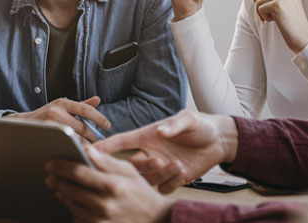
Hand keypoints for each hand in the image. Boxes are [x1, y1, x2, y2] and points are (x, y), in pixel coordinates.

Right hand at [5, 96, 110, 142]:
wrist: (19, 125)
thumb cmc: (45, 116)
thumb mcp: (61, 107)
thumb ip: (80, 105)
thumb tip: (98, 100)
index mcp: (62, 103)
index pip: (86, 109)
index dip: (99, 118)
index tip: (108, 126)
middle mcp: (56, 111)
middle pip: (82, 127)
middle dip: (94, 137)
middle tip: (102, 144)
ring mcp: (49, 124)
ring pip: (74, 138)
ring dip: (86, 145)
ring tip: (94, 150)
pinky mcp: (45, 136)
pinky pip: (64, 144)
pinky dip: (74, 149)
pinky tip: (79, 153)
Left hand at [46, 145, 174, 222]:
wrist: (154, 219)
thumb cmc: (140, 192)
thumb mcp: (128, 171)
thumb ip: (105, 160)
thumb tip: (86, 149)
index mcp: (112, 185)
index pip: (78, 172)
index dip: (61, 166)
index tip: (51, 162)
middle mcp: (104, 205)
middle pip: (69, 190)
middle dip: (56, 180)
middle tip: (50, 174)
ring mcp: (100, 221)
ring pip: (70, 205)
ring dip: (62, 194)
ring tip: (59, 186)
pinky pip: (77, 219)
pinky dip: (73, 209)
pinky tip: (73, 201)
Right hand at [94, 110, 237, 193]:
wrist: (219, 141)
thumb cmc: (200, 125)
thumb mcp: (188, 119)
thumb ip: (174, 125)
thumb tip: (161, 131)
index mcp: (147, 135)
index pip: (121, 141)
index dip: (105, 146)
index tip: (88, 150)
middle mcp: (150, 152)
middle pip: (130, 165)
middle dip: (138, 166)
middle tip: (157, 161)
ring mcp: (160, 167)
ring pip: (147, 179)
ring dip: (159, 174)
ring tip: (178, 164)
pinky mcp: (172, 179)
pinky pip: (164, 188)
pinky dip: (171, 182)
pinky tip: (184, 172)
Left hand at [243, 0, 307, 53]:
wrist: (302, 36)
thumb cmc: (290, 24)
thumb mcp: (280, 8)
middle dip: (258, 5)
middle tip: (265, 17)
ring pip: (259, 0)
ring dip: (262, 12)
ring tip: (274, 19)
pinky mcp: (278, 4)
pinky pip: (260, 8)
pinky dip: (264, 16)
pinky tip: (275, 21)